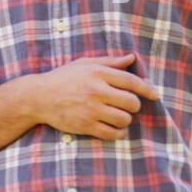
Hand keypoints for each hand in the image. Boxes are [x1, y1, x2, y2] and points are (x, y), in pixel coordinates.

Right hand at [27, 55, 158, 139]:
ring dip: (125, 120)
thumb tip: (132, 58)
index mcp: (98, 73)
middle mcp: (96, 91)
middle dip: (134, 106)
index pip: (132, 82)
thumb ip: (109, 61)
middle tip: (127, 106)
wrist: (37, 97)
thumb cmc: (62, 78)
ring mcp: (90, 109)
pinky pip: (112, 133)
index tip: (154, 95)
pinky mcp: (84, 125)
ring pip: (124, 119)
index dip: (147, 89)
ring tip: (119, 117)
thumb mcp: (84, 64)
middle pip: (131, 102)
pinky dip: (119, 132)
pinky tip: (116, 129)